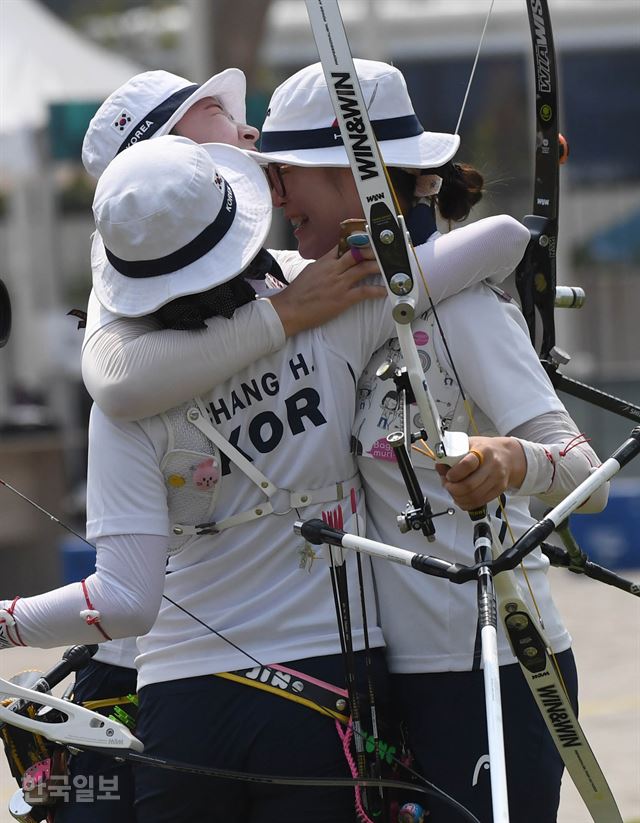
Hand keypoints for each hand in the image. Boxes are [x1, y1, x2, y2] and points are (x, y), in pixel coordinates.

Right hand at [270, 243, 384, 336]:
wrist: (290, 309)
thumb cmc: (297, 294)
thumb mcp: (309, 272)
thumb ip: (323, 265)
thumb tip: (333, 262)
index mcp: (324, 262)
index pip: (344, 246)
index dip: (358, 241)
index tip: (368, 239)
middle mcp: (333, 269)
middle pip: (357, 254)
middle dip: (372, 251)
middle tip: (384, 251)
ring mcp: (339, 283)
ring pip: (363, 269)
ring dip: (378, 266)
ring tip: (389, 266)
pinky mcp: (343, 298)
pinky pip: (364, 292)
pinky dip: (376, 290)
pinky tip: (385, 290)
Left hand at [435, 436, 526, 510]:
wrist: (508, 456)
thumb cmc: (486, 449)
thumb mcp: (469, 444)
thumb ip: (452, 454)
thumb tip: (439, 466)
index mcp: (483, 451)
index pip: (467, 465)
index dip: (454, 473)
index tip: (448, 475)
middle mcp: (492, 466)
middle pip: (469, 485)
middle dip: (453, 489)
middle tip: (447, 485)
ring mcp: (497, 479)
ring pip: (474, 497)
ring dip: (458, 498)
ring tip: (453, 491)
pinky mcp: (498, 490)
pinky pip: (480, 502)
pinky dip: (466, 503)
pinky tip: (461, 498)